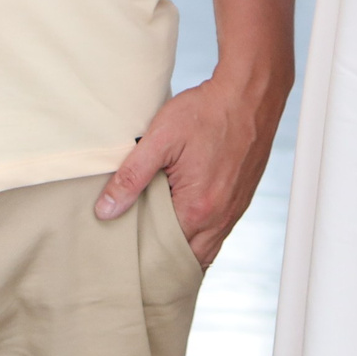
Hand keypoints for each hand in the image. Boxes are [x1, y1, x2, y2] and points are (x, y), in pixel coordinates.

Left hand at [92, 69, 288, 266]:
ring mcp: (235, 209)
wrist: (250, 93)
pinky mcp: (242, 198)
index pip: (163, 251)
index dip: (142, 254)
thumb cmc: (207, 111)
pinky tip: (184, 226)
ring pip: (207, 251)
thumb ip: (131, 177)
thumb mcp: (160, 139)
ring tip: (157, 246)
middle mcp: (220, 217)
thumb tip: (106, 210)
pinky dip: (201, 238)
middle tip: (137, 257)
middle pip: (187, 260)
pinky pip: (220, 233)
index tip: (123, 253)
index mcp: (197, 208)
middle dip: (163, 262)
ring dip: (183, 252)